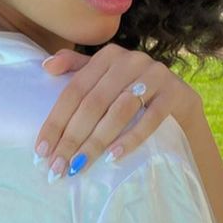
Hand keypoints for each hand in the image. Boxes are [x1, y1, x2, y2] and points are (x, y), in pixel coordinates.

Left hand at [34, 43, 201, 180]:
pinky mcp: (175, 93)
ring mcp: (156, 75)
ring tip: (80, 165)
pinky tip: (114, 156)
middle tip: (58, 166)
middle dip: (72, 138)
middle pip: (94, 103)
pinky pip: (151, 118)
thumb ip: (76, 69)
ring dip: (96, 141)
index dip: (56, 121)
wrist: (180, 102)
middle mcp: (131, 60)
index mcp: (108, 56)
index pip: (74, 90)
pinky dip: (131, 138)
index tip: (42, 151)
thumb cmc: (133, 93)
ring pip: (119, 111)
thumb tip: (46, 67)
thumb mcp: (105, 78)